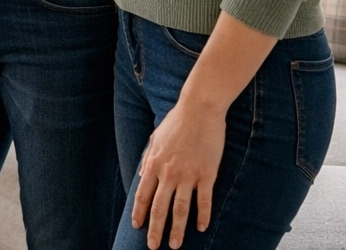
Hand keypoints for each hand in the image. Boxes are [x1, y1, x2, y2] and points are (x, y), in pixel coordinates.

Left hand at [132, 96, 226, 248]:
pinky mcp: (207, 174)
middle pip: (159, 207)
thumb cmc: (176, 122)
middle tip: (153, 247)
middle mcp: (169, 172)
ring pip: (180, 209)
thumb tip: (141, 175)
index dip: (139, 213)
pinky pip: (204, 200)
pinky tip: (201, 228)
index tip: (137, 227)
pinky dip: (202, 215)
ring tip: (176, 246)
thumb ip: (148, 158)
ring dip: (177, 230)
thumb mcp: (155, 139)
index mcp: (154, 164)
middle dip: (155, 229)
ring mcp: (188, 174)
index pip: (143, 195)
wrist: (199, 109)